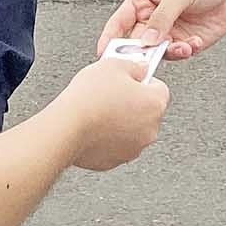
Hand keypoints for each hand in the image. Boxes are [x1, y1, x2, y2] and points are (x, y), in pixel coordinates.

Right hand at [58, 52, 169, 170]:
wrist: (66, 127)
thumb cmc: (89, 98)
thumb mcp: (113, 64)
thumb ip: (134, 65)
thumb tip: (141, 68)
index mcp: (155, 104)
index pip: (159, 88)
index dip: (142, 81)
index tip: (129, 79)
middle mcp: (150, 129)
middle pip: (147, 111)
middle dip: (132, 102)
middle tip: (111, 94)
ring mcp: (133, 148)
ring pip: (132, 130)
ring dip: (121, 121)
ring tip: (99, 110)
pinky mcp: (115, 160)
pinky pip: (116, 145)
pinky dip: (108, 137)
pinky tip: (93, 127)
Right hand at [96, 0, 225, 61]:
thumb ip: (162, 17)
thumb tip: (147, 40)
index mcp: (143, 0)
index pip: (120, 22)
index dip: (109, 38)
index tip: (104, 54)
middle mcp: (152, 19)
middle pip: (136, 42)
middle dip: (142, 52)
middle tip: (149, 57)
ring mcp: (168, 32)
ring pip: (156, 52)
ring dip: (167, 53)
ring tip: (182, 46)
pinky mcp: (184, 43)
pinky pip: (177, 55)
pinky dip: (184, 52)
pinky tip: (194, 42)